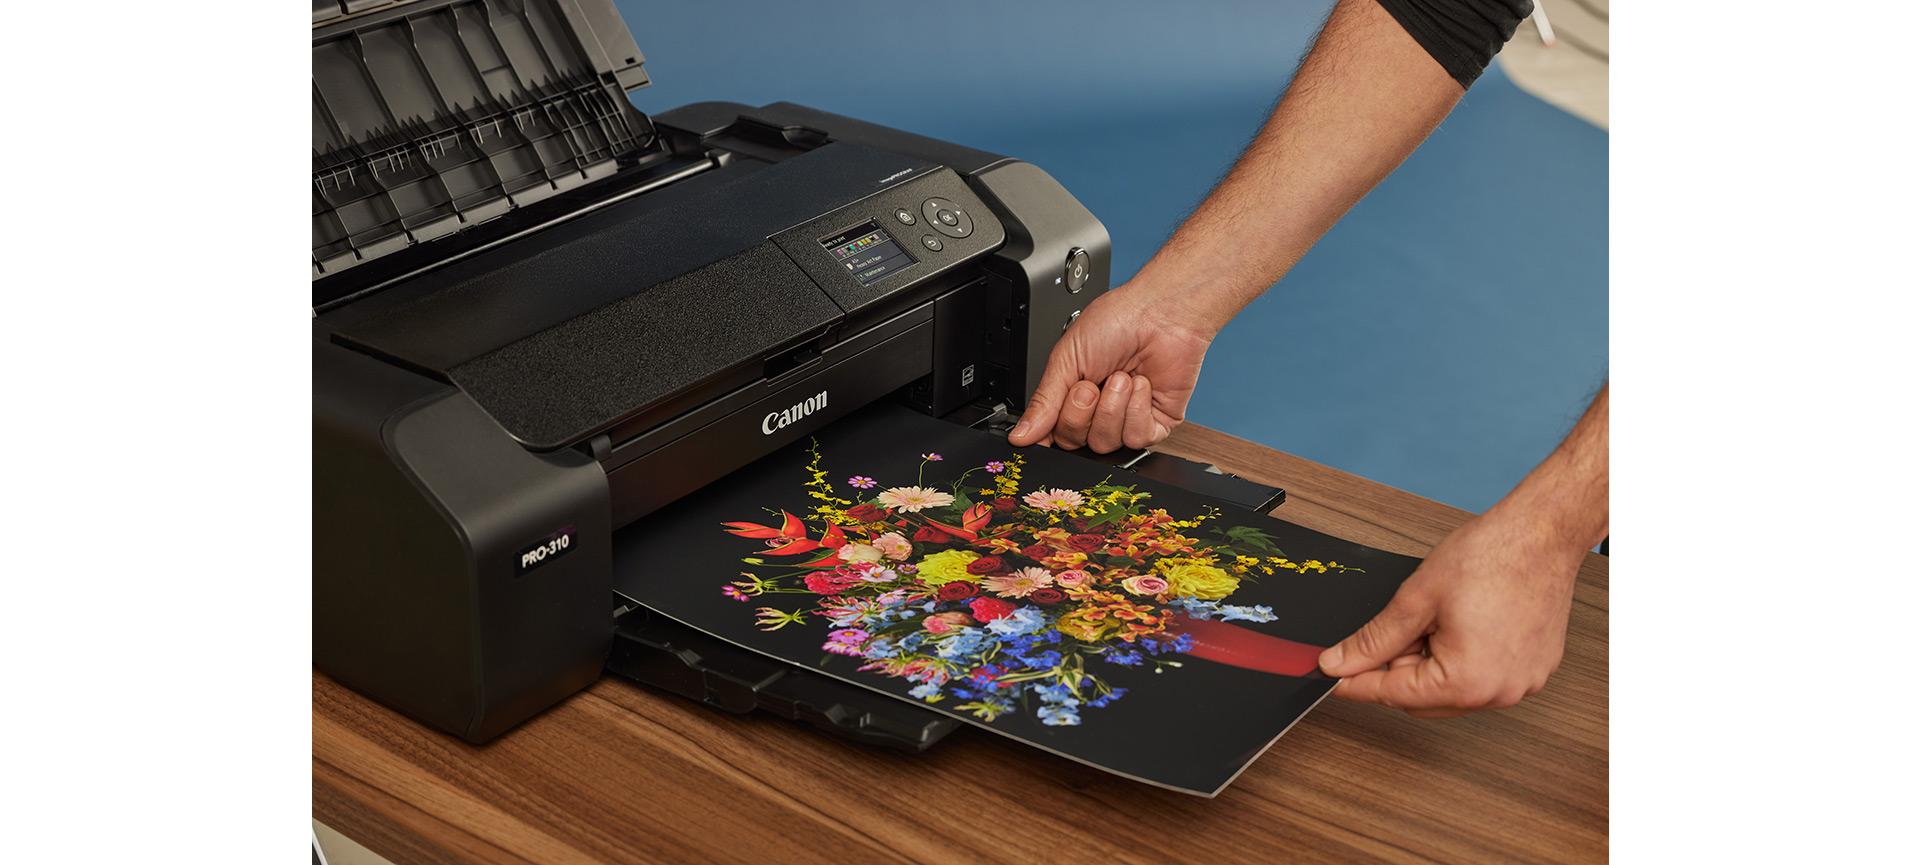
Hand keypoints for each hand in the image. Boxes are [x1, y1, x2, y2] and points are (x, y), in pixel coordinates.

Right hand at [1007, 285, 1211, 451]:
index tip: (1043, 426)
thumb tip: (1021, 434)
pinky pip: (1136, 438)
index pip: (1051, 432)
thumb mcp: (1066, 358)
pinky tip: (1140, 385)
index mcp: (1072, 394)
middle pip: (1074, 442)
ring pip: (1105, 443)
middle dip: (1081, 411)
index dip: (1046, 433)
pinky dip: (1136, 410)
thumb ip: (1044, 400)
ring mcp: (1126, 418)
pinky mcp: (1155, 423)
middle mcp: (1098, 410)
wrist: (1160, 313)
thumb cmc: (1118, 321)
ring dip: (1111, 407)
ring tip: (1120, 377)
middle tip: (1090, 384)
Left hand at [1318, 508, 1583, 716]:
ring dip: (1432, 663)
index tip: (1333, 678)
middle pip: (1423, 699)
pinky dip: (1462, 660)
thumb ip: (1374, 640)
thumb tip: (1340, 663)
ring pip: (1451, 690)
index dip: (1357, 683)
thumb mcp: (1416, 599)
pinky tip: (1464, 623)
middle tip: (1400, 626)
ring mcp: (1522, 684)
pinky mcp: (1533, 670)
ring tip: (1439, 617)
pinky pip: (1482, 679)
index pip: (1393, 694)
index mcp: (1468, 681)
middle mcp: (1500, 693)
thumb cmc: (1492, 557)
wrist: (1542, 533)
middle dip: (1400, 667)